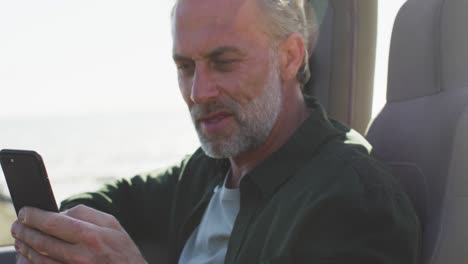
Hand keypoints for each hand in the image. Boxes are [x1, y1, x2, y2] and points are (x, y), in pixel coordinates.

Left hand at [10, 205, 146, 263]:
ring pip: (38, 258)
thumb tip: (61, 212)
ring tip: (20, 239)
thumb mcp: (111, 224)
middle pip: (41, 241)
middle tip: (17, 225)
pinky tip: (27, 256)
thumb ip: (86, 213)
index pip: (53, 222)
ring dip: (24, 247)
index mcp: (91, 235)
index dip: (34, 216)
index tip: (25, 212)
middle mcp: (80, 255)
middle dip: (24, 231)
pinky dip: (31, 262)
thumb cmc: (122, 250)